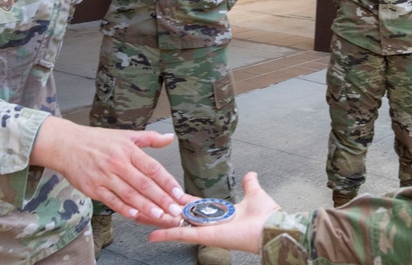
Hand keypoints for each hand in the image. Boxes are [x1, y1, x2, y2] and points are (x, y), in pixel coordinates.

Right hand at [30, 117, 183, 219]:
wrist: (66, 145)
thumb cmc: (97, 140)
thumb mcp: (125, 135)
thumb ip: (149, 138)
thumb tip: (169, 137)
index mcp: (128, 150)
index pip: (153, 168)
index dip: (167, 182)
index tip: (179, 193)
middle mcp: (118, 164)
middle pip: (144, 184)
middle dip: (161, 199)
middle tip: (175, 210)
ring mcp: (105, 177)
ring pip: (129, 194)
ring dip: (146, 207)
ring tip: (160, 215)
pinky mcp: (94, 188)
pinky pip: (112, 201)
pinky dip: (124, 209)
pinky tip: (135, 215)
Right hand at [147, 172, 280, 253]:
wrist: (272, 228)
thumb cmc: (266, 215)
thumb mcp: (254, 193)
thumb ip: (249, 185)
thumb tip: (250, 174)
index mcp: (218, 213)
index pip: (193, 205)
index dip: (178, 199)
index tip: (164, 192)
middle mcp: (209, 222)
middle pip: (180, 215)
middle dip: (163, 209)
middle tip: (144, 202)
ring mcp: (205, 230)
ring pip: (176, 225)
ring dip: (159, 220)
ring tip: (139, 216)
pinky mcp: (205, 236)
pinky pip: (183, 234)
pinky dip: (167, 235)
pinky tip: (151, 235)